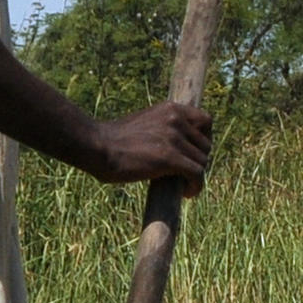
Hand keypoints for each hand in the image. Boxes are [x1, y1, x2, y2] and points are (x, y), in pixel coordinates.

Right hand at [90, 100, 213, 192]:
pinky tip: (186, 194)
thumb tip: (177, 147)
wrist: (96, 146)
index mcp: (170, 109)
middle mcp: (175, 119)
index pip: (206, 120)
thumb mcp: (143, 124)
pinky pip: (197, 174)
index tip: (194, 153)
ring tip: (184, 185)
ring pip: (202, 161)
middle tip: (186, 174)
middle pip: (206, 145)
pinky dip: (195, 187)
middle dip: (199, 161)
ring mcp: (174, 138)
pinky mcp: (170, 157)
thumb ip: (162, 129)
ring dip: (195, 176)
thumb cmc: (112, 140)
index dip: (205, 140)